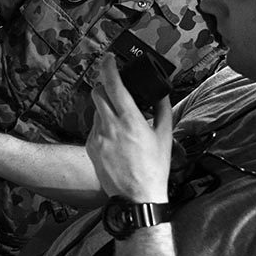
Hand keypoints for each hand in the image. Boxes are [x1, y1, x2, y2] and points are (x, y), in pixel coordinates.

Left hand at [87, 53, 171, 201]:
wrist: (137, 197)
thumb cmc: (154, 168)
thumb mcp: (165, 136)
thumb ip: (163, 109)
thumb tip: (162, 92)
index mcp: (130, 120)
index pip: (113, 85)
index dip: (108, 67)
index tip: (109, 58)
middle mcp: (110, 126)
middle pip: (97, 93)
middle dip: (103, 85)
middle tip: (113, 86)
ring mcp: (98, 137)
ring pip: (96, 111)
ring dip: (105, 108)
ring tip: (120, 120)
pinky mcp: (91, 147)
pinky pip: (94, 128)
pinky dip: (103, 126)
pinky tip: (115, 138)